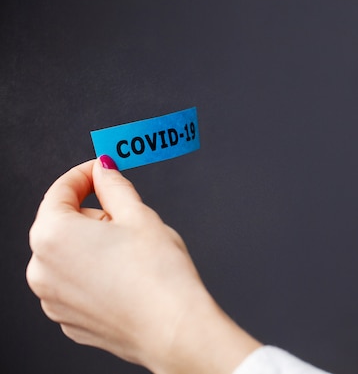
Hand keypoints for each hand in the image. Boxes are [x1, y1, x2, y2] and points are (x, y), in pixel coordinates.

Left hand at [26, 157, 260, 373]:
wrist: (174, 329)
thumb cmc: (159, 275)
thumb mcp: (139, 215)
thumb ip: (114, 185)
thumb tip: (104, 169)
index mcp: (53, 236)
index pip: (60, 190)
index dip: (85, 174)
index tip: (102, 169)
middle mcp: (42, 269)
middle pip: (63, 224)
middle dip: (94, 216)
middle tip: (130, 221)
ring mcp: (52, 300)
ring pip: (70, 255)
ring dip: (94, 246)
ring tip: (132, 254)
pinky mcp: (69, 320)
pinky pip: (76, 284)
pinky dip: (95, 274)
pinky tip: (125, 278)